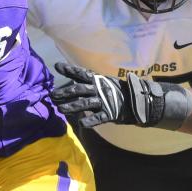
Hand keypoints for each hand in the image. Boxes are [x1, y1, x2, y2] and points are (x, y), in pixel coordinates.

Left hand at [50, 63, 191, 128]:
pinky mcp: (111, 112)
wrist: (140, 100)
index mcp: (98, 80)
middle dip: (65, 93)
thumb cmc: (115, 91)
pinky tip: (82, 124)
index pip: (81, 73)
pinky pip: (99, 117)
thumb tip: (71, 80)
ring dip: (72, 107)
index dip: (70, 70)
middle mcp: (100, 89)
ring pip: (85, 104)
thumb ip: (86, 83)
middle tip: (52, 96)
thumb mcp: (102, 83)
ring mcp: (105, 101)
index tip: (57, 66)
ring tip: (61, 110)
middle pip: (79, 90)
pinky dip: (91, 121)